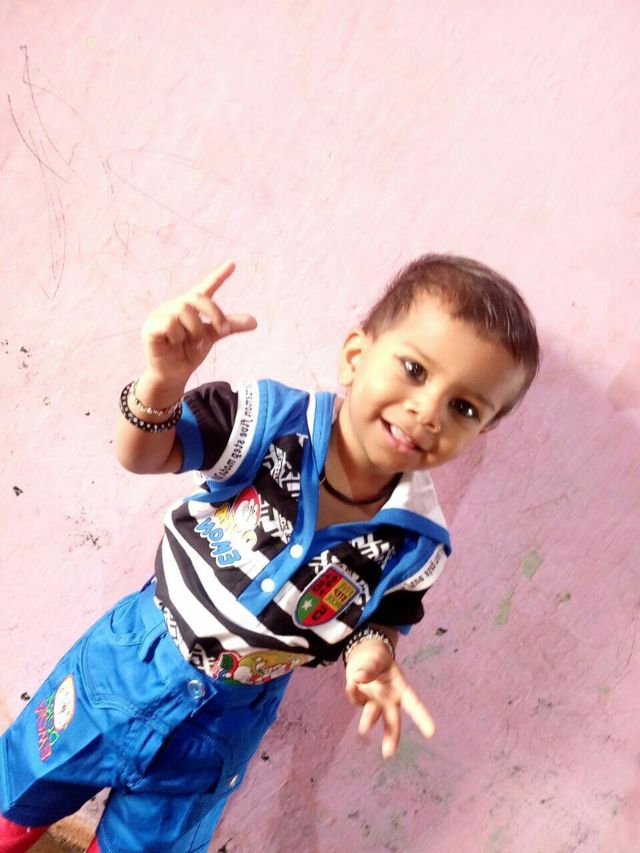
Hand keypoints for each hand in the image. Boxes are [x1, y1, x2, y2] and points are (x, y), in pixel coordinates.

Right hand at [140, 261, 256, 386]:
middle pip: (198, 298)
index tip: (232, 264)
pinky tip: (173, 343)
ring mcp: (161, 314)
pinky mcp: (151, 326)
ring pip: (184, 312)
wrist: (175, 375)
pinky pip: (169, 323)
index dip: (218, 275)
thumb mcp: (212, 337)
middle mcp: (176, 305)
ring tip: (190, 343)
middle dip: (214, 314)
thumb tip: (255, 322)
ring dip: (194, 331)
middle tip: (221, 330)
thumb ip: (229, 326)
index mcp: (191, 306)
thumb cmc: (189, 353)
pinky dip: (177, 336)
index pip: (205, 287)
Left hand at [345, 639, 434, 758]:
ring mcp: (375, 701)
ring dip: (368, 721)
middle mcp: (389, 699)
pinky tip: (350, 684)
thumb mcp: (377, 659)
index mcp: (401, 688)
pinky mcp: (362, 700)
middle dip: (391, 736)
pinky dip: (353, 694)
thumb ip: (369, 668)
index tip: (431, 732)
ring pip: (372, 716)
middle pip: (392, 720)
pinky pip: (357, 700)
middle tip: (388, 753)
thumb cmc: (378, 658)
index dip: (422, 718)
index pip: (414, 704)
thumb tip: (358, 678)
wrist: (364, 655)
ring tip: (363, 729)